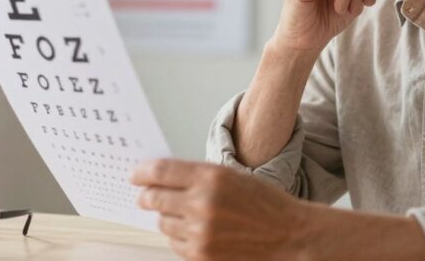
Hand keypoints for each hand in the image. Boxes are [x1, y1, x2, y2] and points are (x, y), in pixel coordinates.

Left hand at [131, 159, 308, 260]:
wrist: (289, 236)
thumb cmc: (264, 204)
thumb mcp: (232, 177)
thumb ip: (197, 176)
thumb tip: (161, 179)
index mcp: (211, 177)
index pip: (161, 171)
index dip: (142, 172)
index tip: (135, 175)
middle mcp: (202, 204)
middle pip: (155, 198)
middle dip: (146, 196)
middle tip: (144, 196)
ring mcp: (200, 232)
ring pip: (163, 223)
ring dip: (166, 218)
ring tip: (184, 215)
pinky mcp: (201, 255)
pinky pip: (174, 243)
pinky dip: (178, 237)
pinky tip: (194, 232)